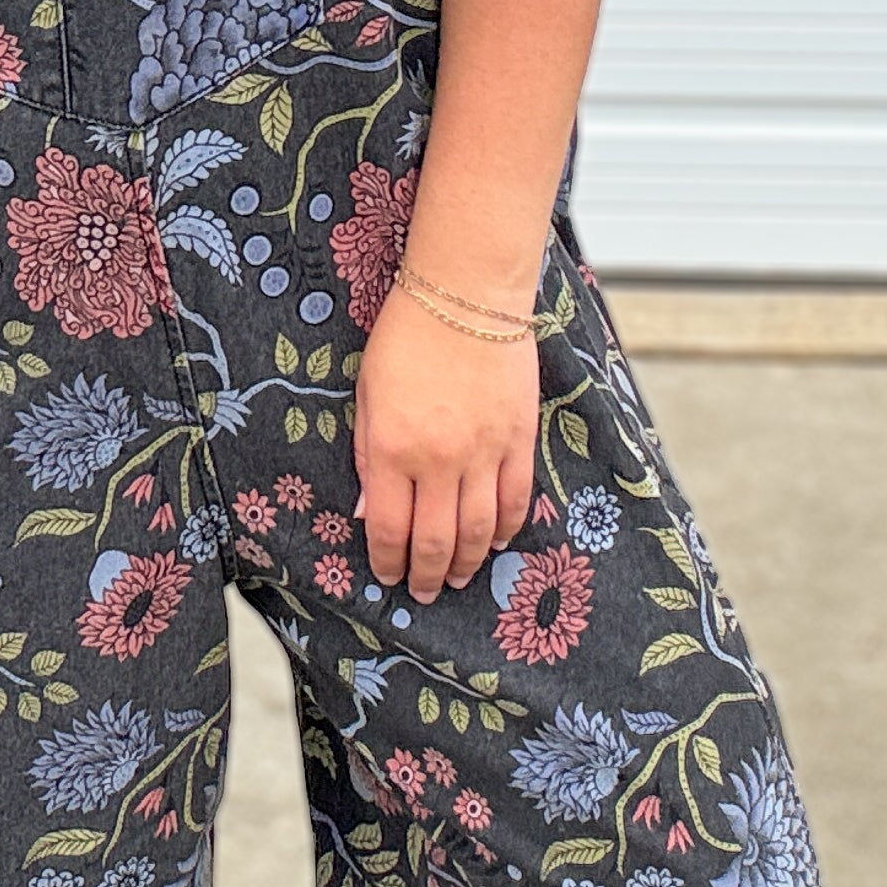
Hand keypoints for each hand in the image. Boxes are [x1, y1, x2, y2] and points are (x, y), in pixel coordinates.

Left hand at [353, 288, 537, 604]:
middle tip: (424, 592)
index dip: (388, 563)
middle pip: (436, 540)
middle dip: (427, 575)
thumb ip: (369, 458)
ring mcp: (485, 452)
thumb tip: (371, 514)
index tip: (388, 578)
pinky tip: (498, 542)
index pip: (390, 529)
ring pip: (480, 530)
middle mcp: (440, 460)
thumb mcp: (368, 397)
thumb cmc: (406, 339)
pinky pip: (516, 499)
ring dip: (468, 561)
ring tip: (458, 577)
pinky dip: (508, 528)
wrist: (465, 294)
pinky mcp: (519, 439)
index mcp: (394, 450)